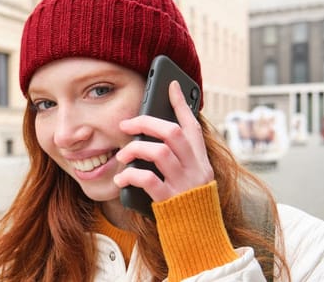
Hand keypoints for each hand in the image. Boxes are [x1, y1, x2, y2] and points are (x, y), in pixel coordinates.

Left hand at [113, 81, 213, 201]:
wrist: (200, 239)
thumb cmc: (189, 208)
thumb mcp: (191, 180)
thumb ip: (179, 160)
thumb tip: (152, 139)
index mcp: (201, 161)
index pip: (193, 125)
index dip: (181, 103)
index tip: (170, 84)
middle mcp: (196, 169)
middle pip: (173, 133)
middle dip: (146, 123)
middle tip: (126, 125)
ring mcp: (185, 185)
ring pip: (161, 152)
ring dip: (136, 149)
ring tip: (123, 155)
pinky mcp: (171, 202)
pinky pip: (149, 181)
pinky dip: (131, 176)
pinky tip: (122, 178)